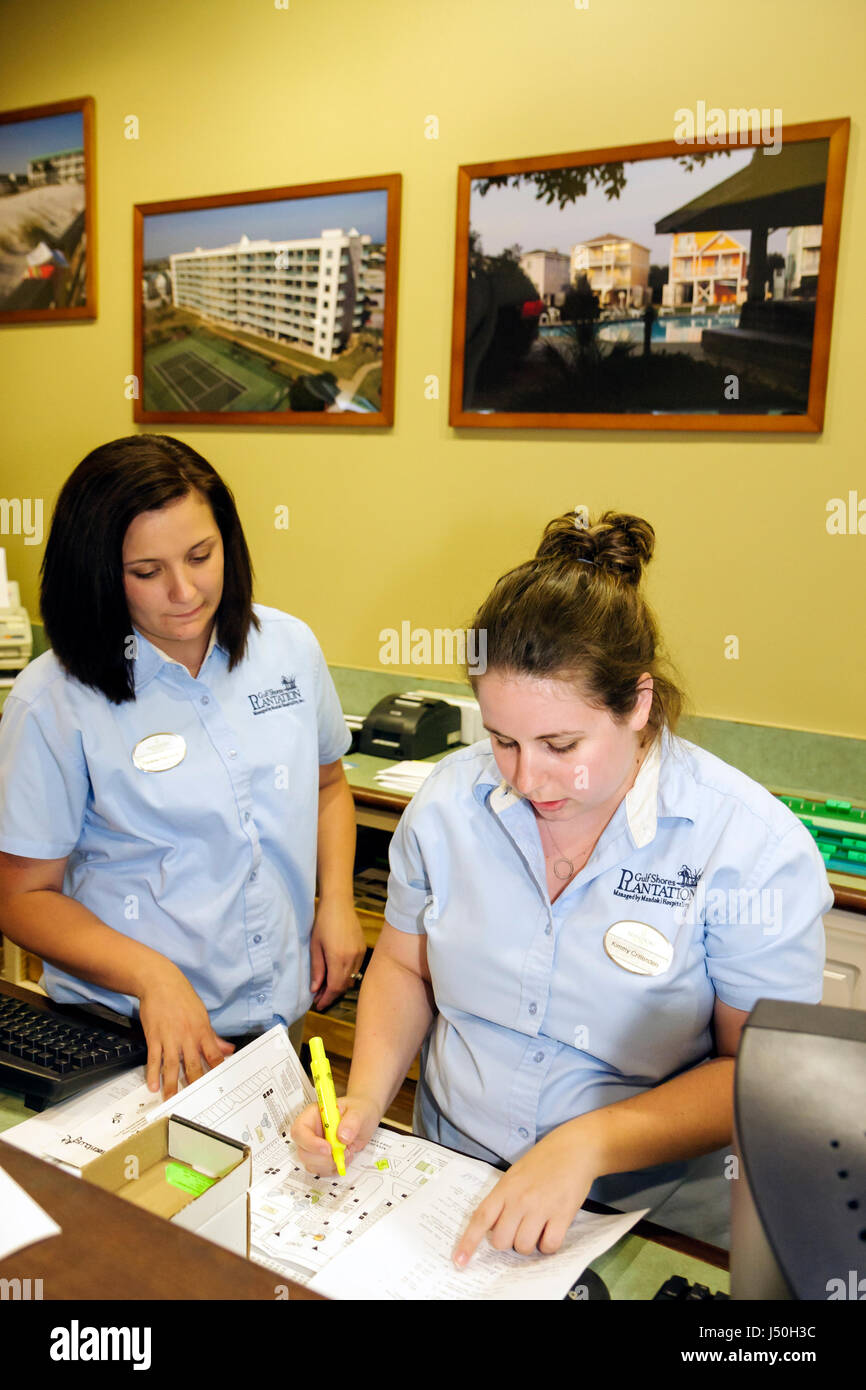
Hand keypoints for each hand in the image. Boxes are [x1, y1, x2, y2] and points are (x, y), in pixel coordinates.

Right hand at [138, 963, 234, 1098]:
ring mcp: (170, 1038)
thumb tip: (229, 1050)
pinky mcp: (154, 1037)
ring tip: (171, 1099)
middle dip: (195, 1084)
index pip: (214, 1056)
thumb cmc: (182, 997)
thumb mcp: (202, 1015)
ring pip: (173, 1066)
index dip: (217, 1071)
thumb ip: (213, 1036)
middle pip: (194, 1065)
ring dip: (172, 1084)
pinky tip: (153, 1086)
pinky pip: (154, 1059)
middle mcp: (188, 1037)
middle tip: (196, 1101)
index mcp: (202, 1031)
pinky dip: (153, 1073)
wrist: (160, 982)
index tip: (219, 1086)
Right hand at [291, 1093, 381, 1172]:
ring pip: (311, 1164)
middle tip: (342, 1152)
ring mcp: (314, 1146)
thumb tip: (343, 1136)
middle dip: (323, 1158)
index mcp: (314, 1114)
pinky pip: (321, 1170)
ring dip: (330, 1164)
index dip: (310, 1143)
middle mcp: (311, 1131)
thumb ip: (352, 1122)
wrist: (363, 1117)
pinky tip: (344, 1157)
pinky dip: (333, 1169)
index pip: (300, 1130)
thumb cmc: (358, 1109)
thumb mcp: (359, 1112)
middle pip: (303, 1151)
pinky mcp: (321, 1157)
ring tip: (347, 1152)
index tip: (328, 1149)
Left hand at [309, 897, 365, 1009]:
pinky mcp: (363, 949)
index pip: (334, 988)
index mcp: (338, 959)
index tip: (318, 1004)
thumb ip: (316, 969)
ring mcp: (360, 954)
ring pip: (351, 979)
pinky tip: (336, 973)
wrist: (339, 903)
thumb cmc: (323, 922)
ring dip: (339, 985)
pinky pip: (356, 969)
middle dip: (331, 994)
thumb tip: (315, 989)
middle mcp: (352, 959)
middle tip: (319, 996)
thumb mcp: (315, 946)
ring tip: (325, 986)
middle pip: (343, 986)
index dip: (326, 998)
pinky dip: (346, 975)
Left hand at [453, 1120, 601, 1267]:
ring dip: (529, 1245)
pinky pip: (549, 1246)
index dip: (468, 1242)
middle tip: (518, 1229)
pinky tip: (551, 1231)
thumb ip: (503, 1199)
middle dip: (508, 1241)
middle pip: (501, 1241)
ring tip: (537, 1228)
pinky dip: (548, 1246)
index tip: (459, 1261)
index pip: (481, 1219)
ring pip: (524, 1247)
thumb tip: (493, 1228)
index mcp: (504, 1188)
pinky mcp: (562, 1214)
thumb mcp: (514, 1175)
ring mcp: (541, 1207)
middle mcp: (519, 1200)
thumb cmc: (543, 1161)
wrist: (574, 1148)